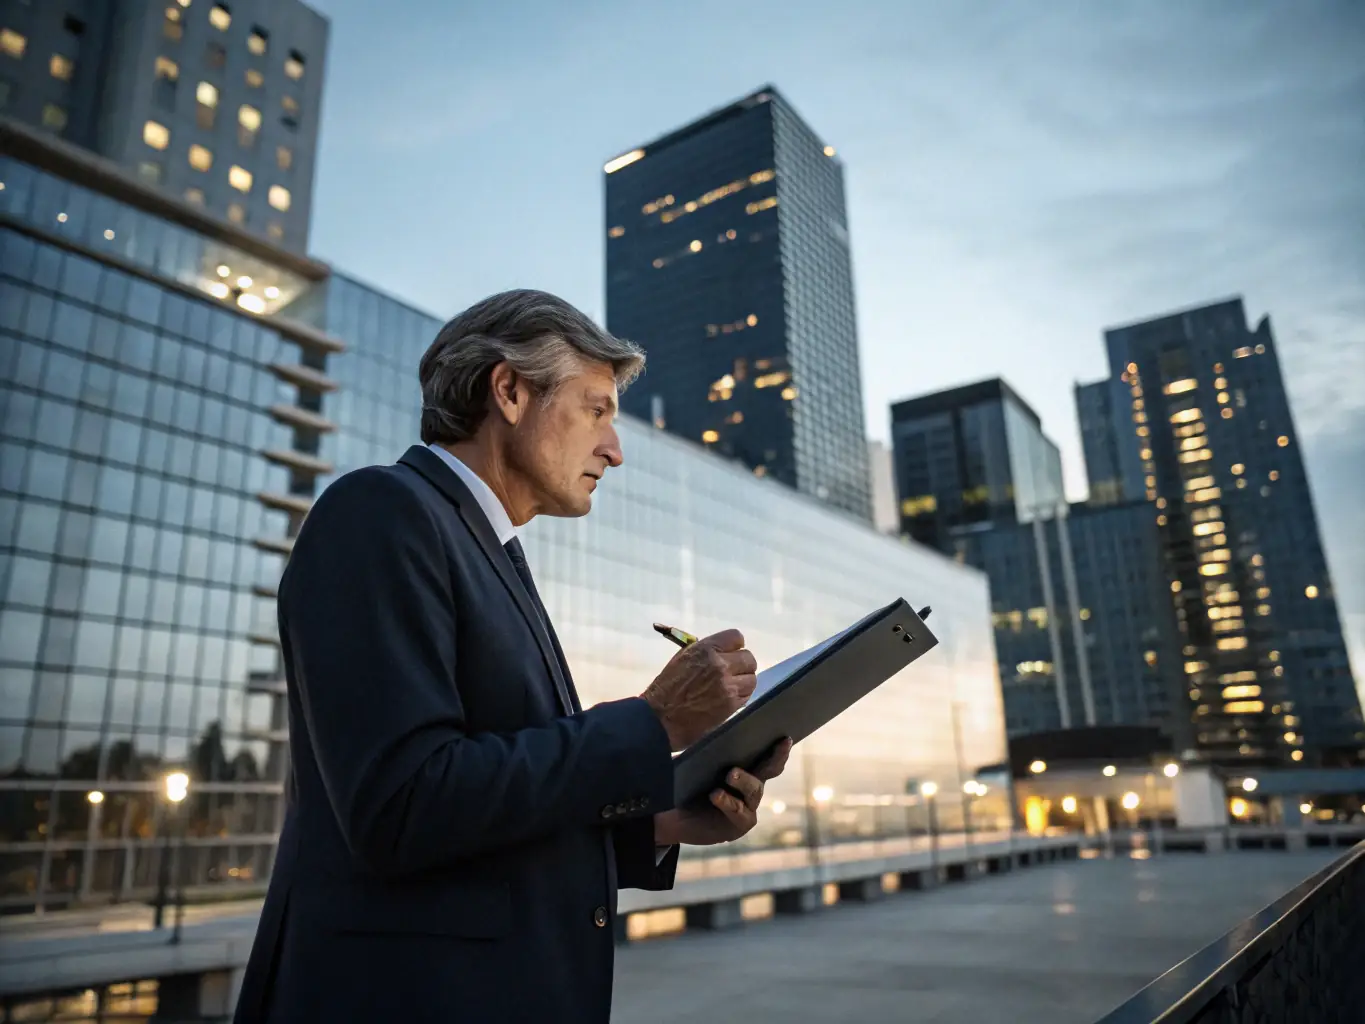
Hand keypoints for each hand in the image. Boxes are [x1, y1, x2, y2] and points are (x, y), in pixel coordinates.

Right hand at [641, 629, 756, 750]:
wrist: (661, 718)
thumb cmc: (667, 687)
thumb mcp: (683, 658)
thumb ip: (705, 651)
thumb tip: (722, 651)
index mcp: (706, 649)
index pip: (736, 637)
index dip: (734, 646)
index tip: (730, 652)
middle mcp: (720, 665)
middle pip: (748, 658)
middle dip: (741, 664)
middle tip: (732, 671)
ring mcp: (728, 686)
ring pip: (752, 677)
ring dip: (743, 681)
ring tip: (731, 686)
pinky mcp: (732, 705)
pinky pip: (747, 695)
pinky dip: (741, 695)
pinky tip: (729, 697)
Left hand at [654, 738, 792, 846]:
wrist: (668, 813)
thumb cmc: (684, 781)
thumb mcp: (694, 759)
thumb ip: (707, 745)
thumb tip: (716, 729)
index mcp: (745, 767)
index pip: (767, 756)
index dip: (779, 748)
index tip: (785, 737)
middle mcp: (751, 787)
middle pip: (769, 770)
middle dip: (775, 757)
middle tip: (780, 744)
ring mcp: (747, 808)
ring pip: (754, 789)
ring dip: (744, 780)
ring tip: (730, 773)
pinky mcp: (738, 826)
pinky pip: (739, 812)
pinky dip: (727, 802)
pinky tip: (715, 794)